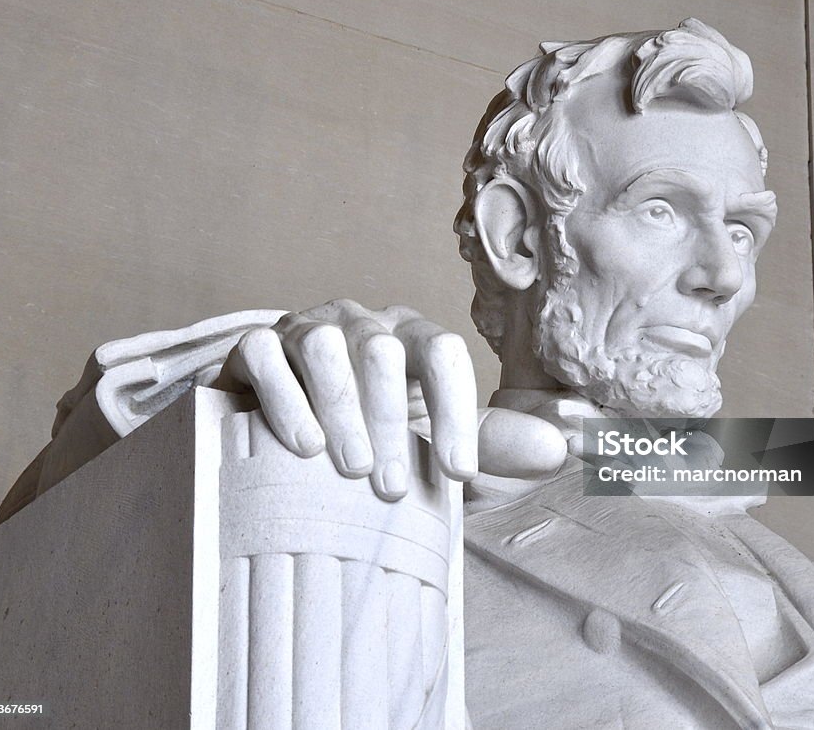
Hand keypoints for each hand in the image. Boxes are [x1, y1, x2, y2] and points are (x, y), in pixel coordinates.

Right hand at [213, 300, 565, 499]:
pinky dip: (285, 399)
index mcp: (413, 340)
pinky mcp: (255, 347)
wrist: (287, 440)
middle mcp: (362, 326)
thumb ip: (492, 445)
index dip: (456, 410)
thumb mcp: (434, 443)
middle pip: (384, 350)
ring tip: (351, 469)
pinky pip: (266, 355)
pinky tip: (301, 447)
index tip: (457, 473)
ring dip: (342, 409)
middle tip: (393, 488)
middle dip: (392, 420)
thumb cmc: (375, 440)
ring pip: (325, 346)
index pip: (444, 352)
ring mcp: (307, 330)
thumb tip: (558, 449)